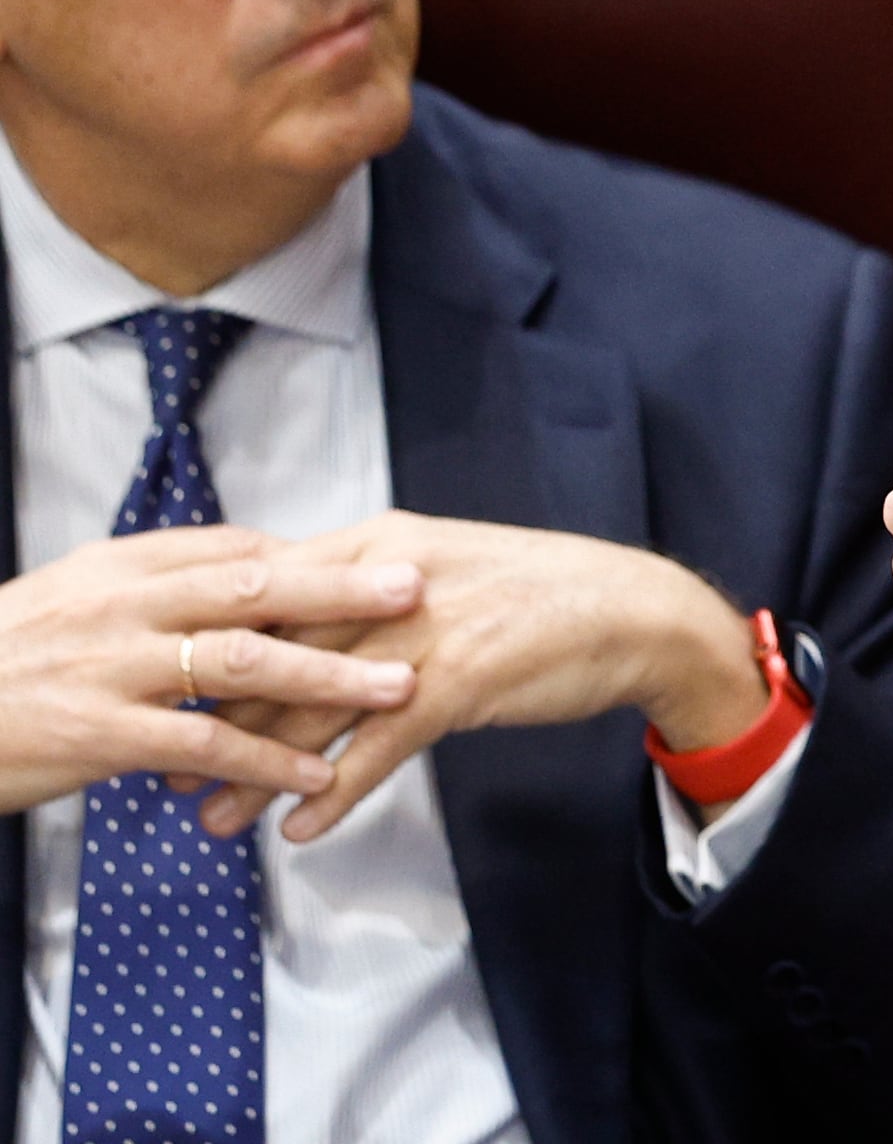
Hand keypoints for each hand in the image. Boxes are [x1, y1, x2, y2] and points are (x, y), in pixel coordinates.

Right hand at [0, 528, 420, 817]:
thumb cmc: (5, 661)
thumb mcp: (75, 597)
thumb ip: (157, 582)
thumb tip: (251, 565)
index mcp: (121, 569)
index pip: (236, 549)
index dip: (313, 556)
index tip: (381, 555)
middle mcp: (125, 608)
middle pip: (256, 590)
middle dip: (345, 592)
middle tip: (419, 593)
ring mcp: (114, 670)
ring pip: (244, 663)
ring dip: (330, 677)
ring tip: (399, 688)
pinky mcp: (99, 735)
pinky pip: (202, 745)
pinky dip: (267, 760)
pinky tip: (316, 775)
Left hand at [207, 514, 762, 840]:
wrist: (638, 612)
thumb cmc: (541, 594)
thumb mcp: (445, 571)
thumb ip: (372, 591)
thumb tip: (301, 628)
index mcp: (380, 546)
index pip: (270, 592)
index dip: (211, 645)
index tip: (163, 689)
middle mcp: (391, 581)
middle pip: (277, 655)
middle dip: (214, 720)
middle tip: (161, 773)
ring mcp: (424, 630)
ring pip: (315, 708)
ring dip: (257, 773)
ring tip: (213, 821)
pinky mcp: (460, 680)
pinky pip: (379, 747)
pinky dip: (336, 792)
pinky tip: (303, 831)